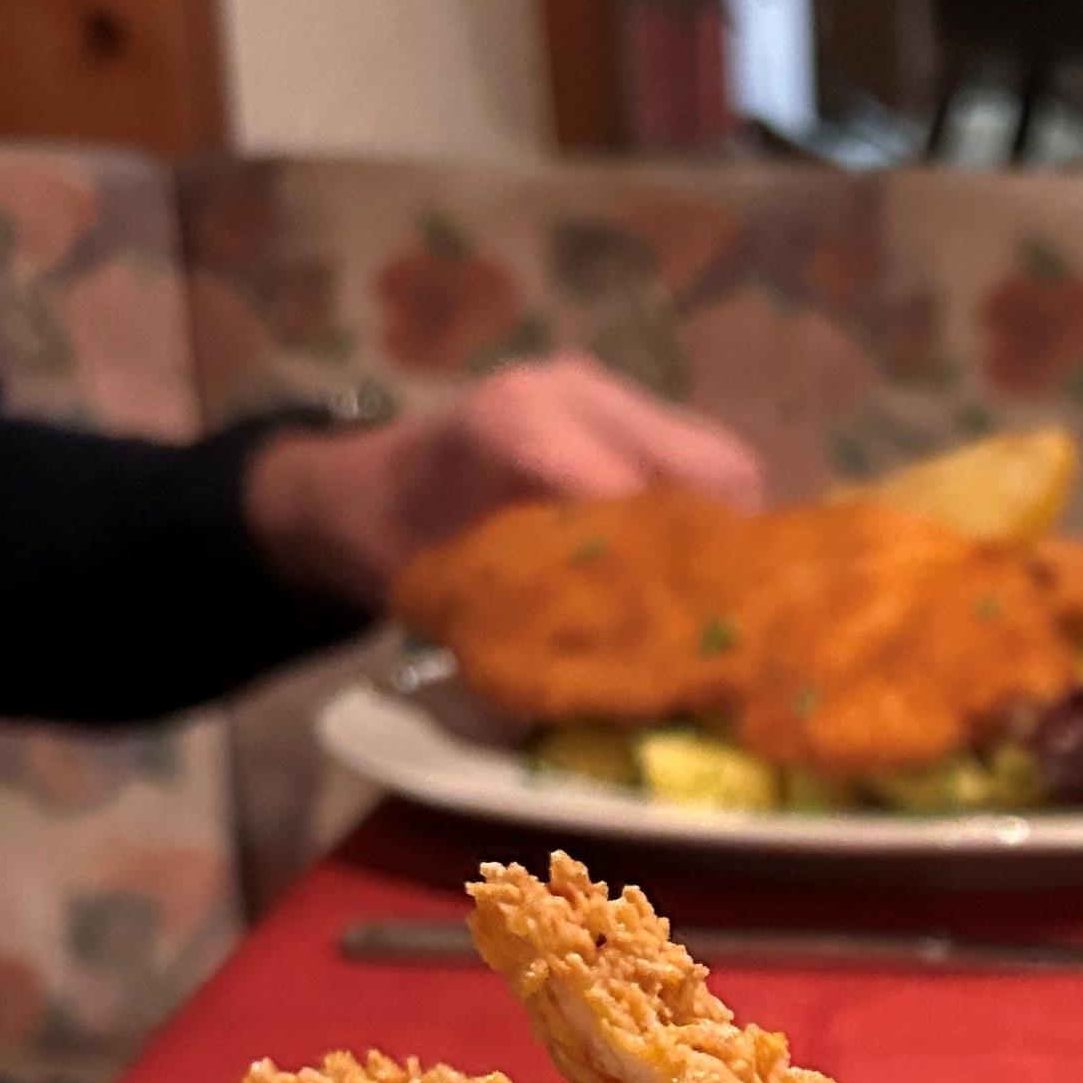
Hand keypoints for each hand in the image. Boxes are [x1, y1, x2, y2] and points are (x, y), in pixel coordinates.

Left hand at [241, 357, 766, 604]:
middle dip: (727, 559)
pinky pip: (702, 466)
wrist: (354, 487)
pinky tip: (693, 576)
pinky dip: (711, 524)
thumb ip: (523, 628)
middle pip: (713, 470)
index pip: (636, 498)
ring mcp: (606, 393)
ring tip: (710, 609)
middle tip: (718, 634)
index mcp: (517, 424)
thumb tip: (629, 692)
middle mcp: (576, 391)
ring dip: (728, 542)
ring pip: (723, 466)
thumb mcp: (438, 597)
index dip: (673, 577)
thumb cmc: (386, 545)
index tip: (690, 648)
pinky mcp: (624, 411)